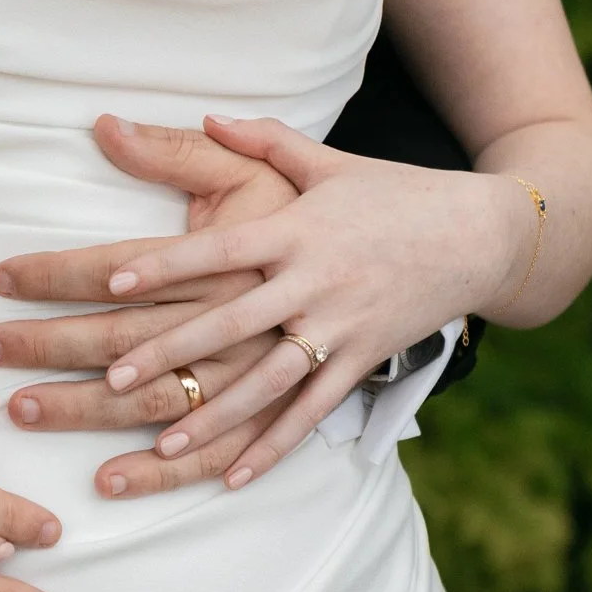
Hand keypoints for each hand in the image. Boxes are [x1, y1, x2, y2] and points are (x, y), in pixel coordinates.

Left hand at [98, 114, 528, 486]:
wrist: (480, 234)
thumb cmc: (396, 193)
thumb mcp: (330, 161)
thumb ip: (264, 140)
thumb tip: (207, 116)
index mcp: (299, 229)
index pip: (221, 249)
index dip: (168, 265)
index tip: (113, 281)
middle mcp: (315, 281)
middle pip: (232, 322)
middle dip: (171, 352)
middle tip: (111, 380)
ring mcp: (341, 327)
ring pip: (269, 381)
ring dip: (216, 415)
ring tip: (164, 442)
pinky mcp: (363, 361)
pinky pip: (313, 411)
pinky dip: (275, 446)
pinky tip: (234, 476)